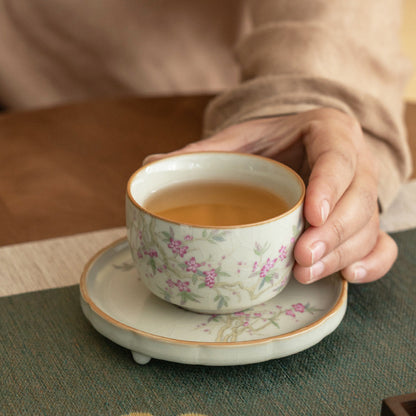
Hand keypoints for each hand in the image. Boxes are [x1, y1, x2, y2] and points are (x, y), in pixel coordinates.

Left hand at [144, 108, 397, 283]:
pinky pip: (381, 245)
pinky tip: (346, 276)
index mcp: (328, 132)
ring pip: (369, 227)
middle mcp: (354, 163)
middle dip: (332, 233)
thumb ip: (202, 153)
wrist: (298, 145)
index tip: (309, 214)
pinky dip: (371, 263)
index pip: (338, 157)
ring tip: (305, 272)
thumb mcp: (239, 140)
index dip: (329, 186)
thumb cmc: (270, 143)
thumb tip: (151, 166)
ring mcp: (363, 195)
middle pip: (360, 200)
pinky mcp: (365, 221)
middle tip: (300, 258)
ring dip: (341, 254)